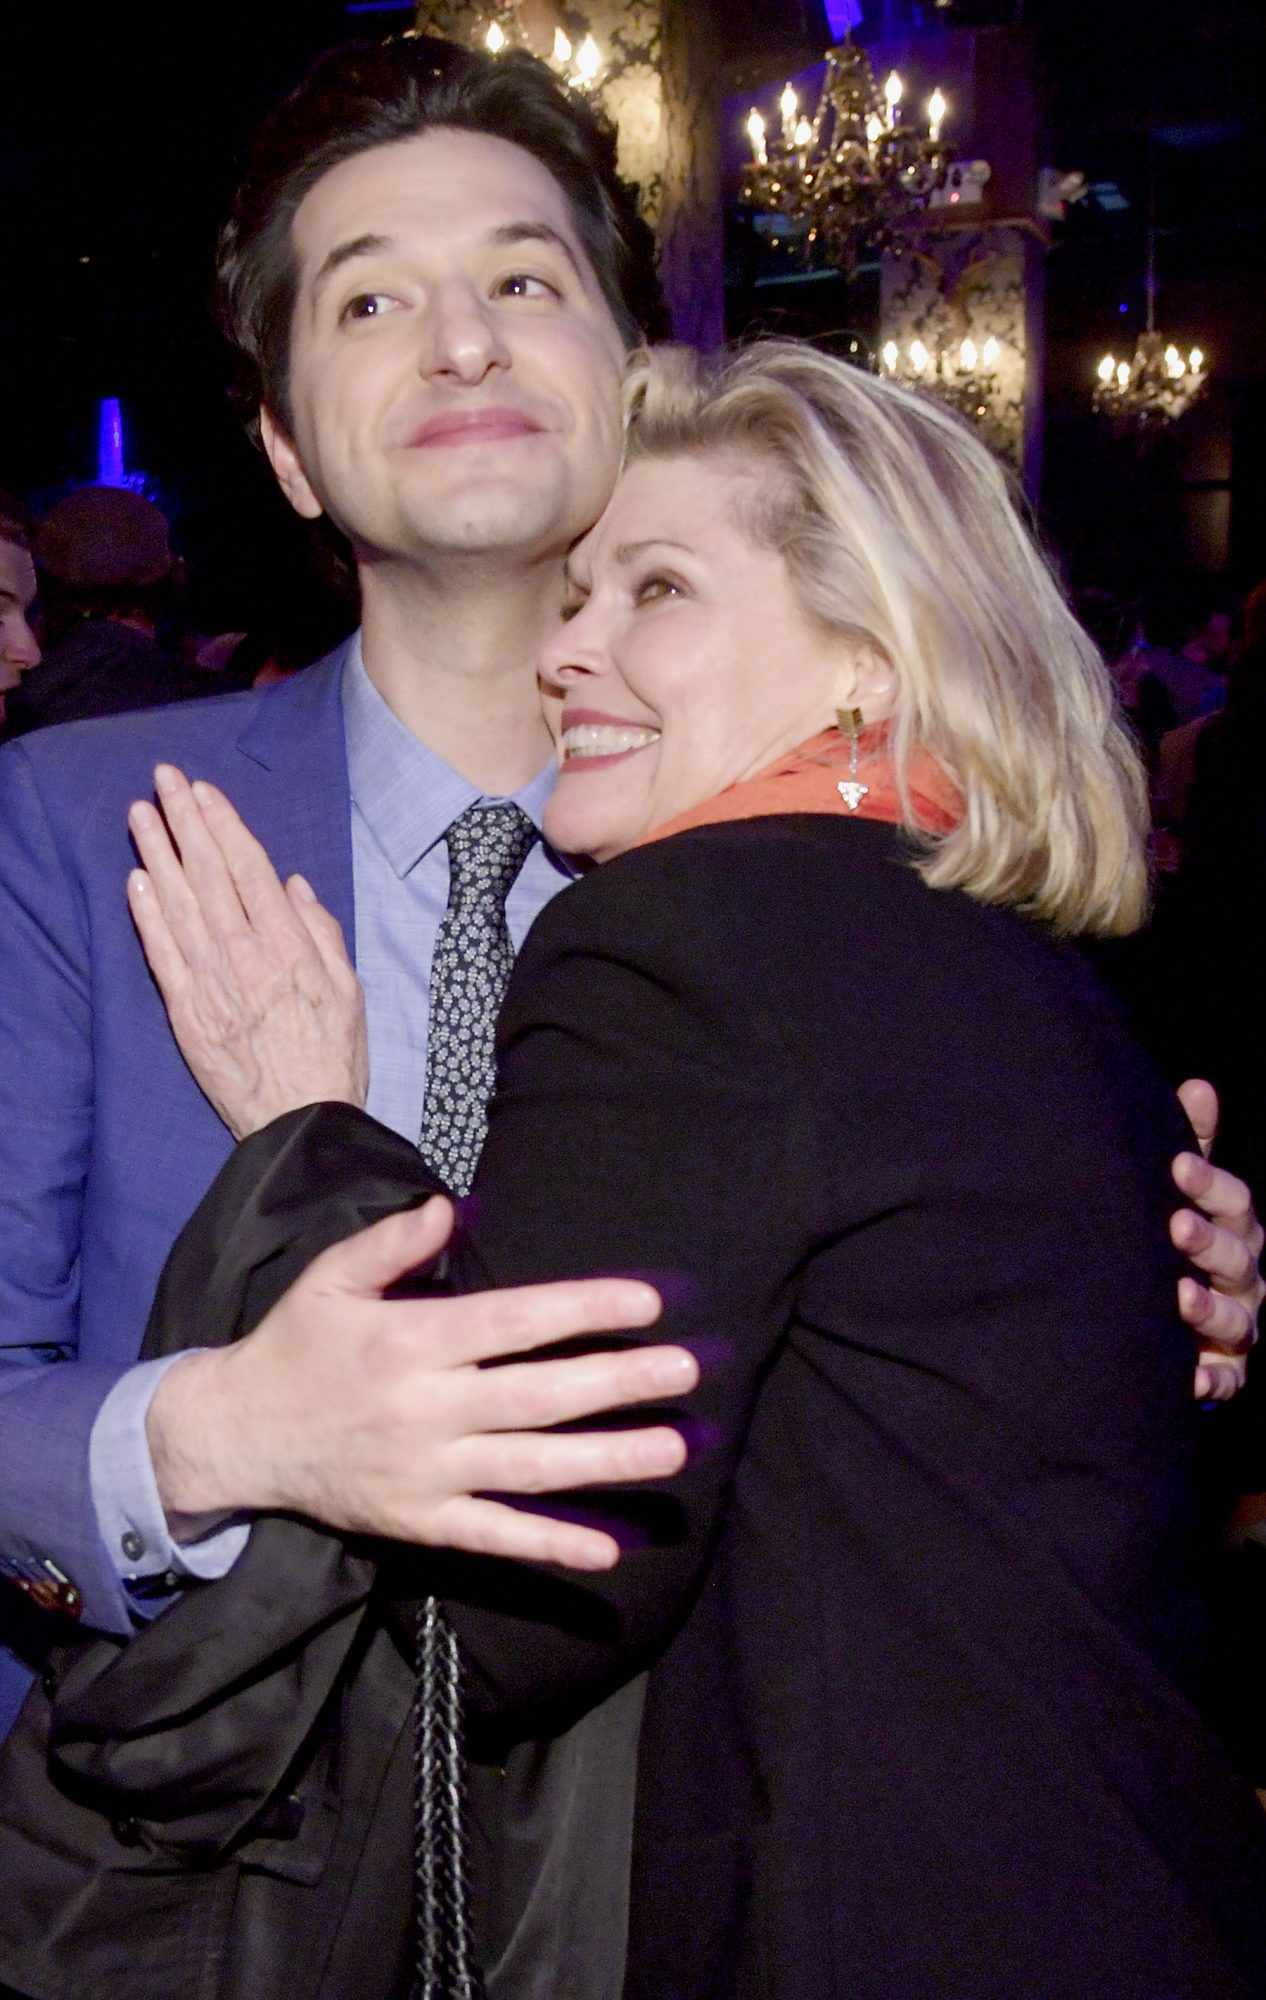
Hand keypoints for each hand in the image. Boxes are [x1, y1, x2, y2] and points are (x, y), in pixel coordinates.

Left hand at [127, 764, 366, 1138]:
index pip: (249, 870)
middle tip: (164, 780)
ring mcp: (211, 982)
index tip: (205, 791)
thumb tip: (291, 885)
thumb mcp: (349, 990)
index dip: (224, 825)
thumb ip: (321, 932)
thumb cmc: (333, 1056)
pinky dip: (146, 914)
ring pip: (178, 904)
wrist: (301, 1121)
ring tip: (140, 814)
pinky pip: (162, 953)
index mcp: (289, 947)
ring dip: (156, 854)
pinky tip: (135, 880)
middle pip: (208, 875)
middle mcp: (245, 956)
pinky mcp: (186, 1011)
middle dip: (185, 822)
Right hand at [147, 1196, 695, 1571]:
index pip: (513, 1323)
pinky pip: (493, 1537)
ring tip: (672, 1448)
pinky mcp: (419, 1521)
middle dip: (618, 1384)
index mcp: (409, 1341)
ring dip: (606, 1462)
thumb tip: (451, 1208)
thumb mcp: (329, 1280)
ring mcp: (425, 1473)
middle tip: (687, 1371)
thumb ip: (391, 1243)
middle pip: (538, 1397)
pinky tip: (607, 1549)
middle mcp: (425, 1409)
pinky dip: (549, 1545)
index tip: (646, 1302)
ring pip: (530, 1469)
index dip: (582, 1311)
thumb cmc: (295, 1345)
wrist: (237, 1436)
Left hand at [1172, 1079, 1262, 1399]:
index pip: (1234, 1201)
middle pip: (1238, 1257)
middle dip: (1209, 1242)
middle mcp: (1244, 1276)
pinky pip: (1226, 1383)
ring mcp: (1238, 1327)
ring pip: (1237, 1319)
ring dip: (1210, 1309)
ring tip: (1179, 1298)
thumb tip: (1199, 1087)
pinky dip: (1212, 1382)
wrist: (1159, 1315)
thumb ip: (1190, 1144)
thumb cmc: (1175, 1237)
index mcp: (1235, 1227)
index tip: (1176, 1165)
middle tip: (1175, 1226)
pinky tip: (1190, 1378)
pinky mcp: (1225, 1374)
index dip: (1209, 1183)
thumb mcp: (1181, 1190)